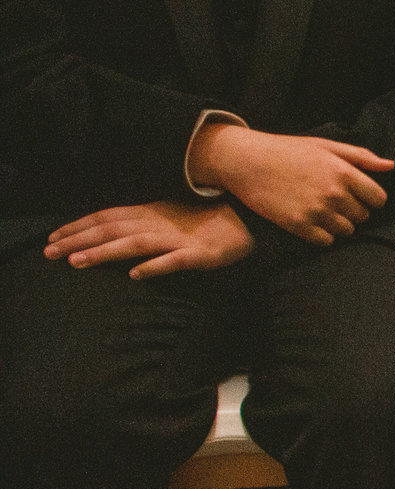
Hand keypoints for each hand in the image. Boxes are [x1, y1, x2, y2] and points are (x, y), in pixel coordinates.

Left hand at [45, 200, 255, 277]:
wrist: (249, 221)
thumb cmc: (205, 222)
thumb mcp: (167, 216)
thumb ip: (140, 223)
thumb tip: (108, 234)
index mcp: (149, 213)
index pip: (106, 217)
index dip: (77, 226)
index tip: (52, 238)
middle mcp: (159, 223)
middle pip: (112, 229)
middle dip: (78, 240)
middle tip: (49, 252)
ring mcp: (179, 239)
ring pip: (135, 243)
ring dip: (105, 252)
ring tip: (79, 262)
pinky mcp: (202, 254)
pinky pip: (176, 261)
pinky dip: (155, 266)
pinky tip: (136, 275)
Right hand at [192, 122, 391, 243]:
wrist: (246, 161)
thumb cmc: (288, 151)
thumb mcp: (326, 146)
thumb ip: (361, 157)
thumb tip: (391, 166)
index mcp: (344, 173)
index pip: (378, 199)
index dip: (371, 199)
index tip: (359, 196)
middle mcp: (334, 194)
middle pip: (362, 216)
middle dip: (353, 210)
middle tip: (334, 201)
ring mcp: (316, 211)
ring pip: (346, 231)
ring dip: (339, 224)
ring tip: (322, 210)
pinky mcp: (299, 225)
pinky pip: (326, 241)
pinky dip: (323, 234)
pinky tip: (311, 220)